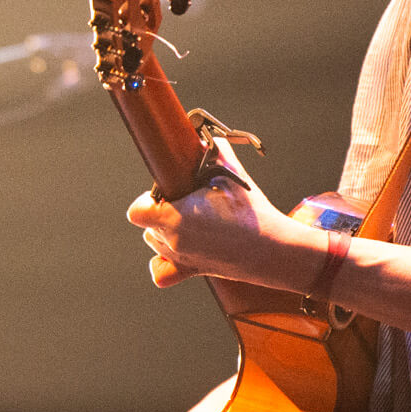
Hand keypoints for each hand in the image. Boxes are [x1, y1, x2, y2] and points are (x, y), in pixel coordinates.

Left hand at [127, 142, 286, 288]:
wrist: (272, 248)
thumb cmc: (251, 213)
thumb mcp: (232, 174)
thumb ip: (215, 151)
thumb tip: (208, 138)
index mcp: (175, 217)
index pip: (138, 211)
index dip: (147, 199)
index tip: (167, 192)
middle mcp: (172, 241)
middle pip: (147, 225)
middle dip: (162, 211)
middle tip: (186, 203)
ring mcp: (180, 259)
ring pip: (155, 243)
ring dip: (165, 231)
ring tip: (191, 222)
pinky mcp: (191, 271)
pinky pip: (162, 273)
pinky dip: (164, 263)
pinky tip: (178, 250)